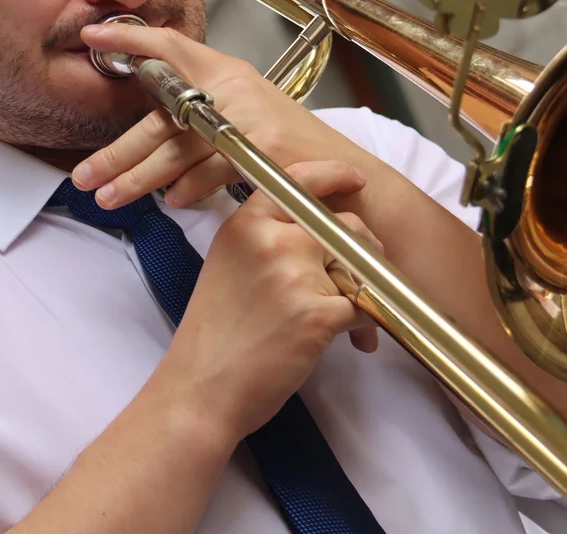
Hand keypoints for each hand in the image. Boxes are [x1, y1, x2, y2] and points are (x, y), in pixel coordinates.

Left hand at [74, 23, 354, 209]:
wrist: (347, 175)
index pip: (171, 47)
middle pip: (162, 117)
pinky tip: (171, 201)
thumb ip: (199, 115)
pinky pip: (213, 167)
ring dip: (140, 177)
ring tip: (110, 197)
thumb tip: (149, 132)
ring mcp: (250, 116)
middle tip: (84, 175)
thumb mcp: (244, 114)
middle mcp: (235, 88)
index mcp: (226, 73)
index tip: (93, 35)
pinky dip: (190, 187)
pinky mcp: (264, 145)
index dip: (130, 40)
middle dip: (118, 152)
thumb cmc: (291, 150)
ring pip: (179, 147)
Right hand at [154, 160, 383, 442]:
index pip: (298, 180)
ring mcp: (294, 272)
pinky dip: (364, 325)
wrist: (201, 390)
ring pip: (359, 267)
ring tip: (348, 325)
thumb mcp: (227, 266)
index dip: (333, 175)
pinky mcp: (317, 311)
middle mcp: (270, 239)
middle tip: (360, 279)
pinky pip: (365, 305)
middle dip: (363, 250)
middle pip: (343, 225)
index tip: (354, 179)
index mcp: (244, 225)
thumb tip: (320, 229)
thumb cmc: (214, 337)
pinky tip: (351, 343)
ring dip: (362, 293)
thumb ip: (265, 238)